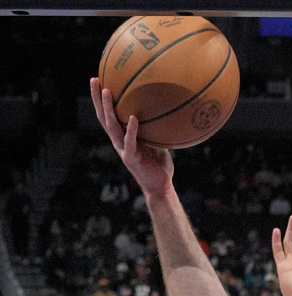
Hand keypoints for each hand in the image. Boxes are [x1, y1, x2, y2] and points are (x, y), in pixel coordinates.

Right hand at [89, 77, 173, 197]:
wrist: (160, 186)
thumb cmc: (159, 165)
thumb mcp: (156, 142)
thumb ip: (154, 128)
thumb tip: (164, 110)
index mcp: (122, 137)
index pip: (108, 115)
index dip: (101, 100)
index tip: (99, 81)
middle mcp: (118, 141)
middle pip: (103, 117)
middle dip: (97, 98)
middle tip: (94, 80)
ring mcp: (123, 149)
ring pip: (111, 127)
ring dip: (107, 109)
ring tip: (106, 92)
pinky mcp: (132, 158)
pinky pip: (130, 141)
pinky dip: (131, 129)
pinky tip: (134, 118)